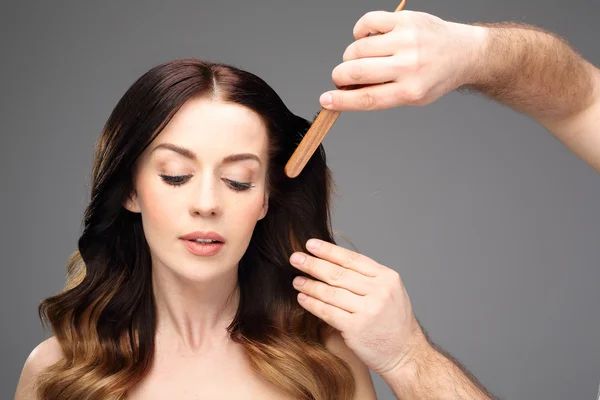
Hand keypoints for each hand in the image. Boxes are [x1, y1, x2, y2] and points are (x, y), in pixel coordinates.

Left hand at [289, 238, 428, 375]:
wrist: (406, 354)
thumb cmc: (393, 322)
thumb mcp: (390, 292)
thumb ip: (367, 277)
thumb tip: (333, 261)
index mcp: (387, 278)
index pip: (352, 259)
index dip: (328, 250)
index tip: (310, 244)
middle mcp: (380, 291)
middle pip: (338, 273)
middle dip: (313, 264)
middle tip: (295, 258)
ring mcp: (368, 310)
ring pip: (331, 292)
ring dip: (310, 285)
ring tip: (296, 280)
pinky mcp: (356, 328)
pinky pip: (328, 312)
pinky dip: (312, 304)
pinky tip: (302, 298)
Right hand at [319, 10, 486, 110]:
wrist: (464, 53)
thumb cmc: (436, 77)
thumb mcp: (412, 96)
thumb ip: (382, 94)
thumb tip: (346, 91)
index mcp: (411, 90)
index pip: (366, 98)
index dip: (341, 101)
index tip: (325, 100)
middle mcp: (409, 65)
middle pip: (357, 72)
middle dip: (340, 76)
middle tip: (341, 77)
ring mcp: (407, 40)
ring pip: (358, 48)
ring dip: (351, 56)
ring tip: (361, 58)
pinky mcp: (405, 20)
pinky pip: (367, 22)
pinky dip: (359, 31)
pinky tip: (366, 38)